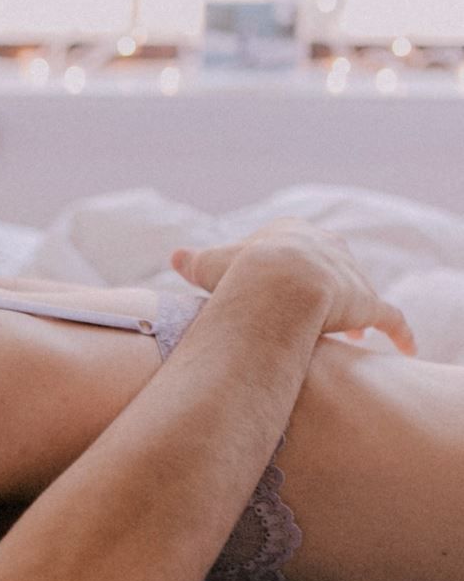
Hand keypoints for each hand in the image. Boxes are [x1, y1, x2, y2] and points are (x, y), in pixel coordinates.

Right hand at [170, 218, 416, 355]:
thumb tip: (175, 256)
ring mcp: (351, 274)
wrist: (278, 284)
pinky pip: (392, 320)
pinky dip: (400, 334)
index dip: (288, 265)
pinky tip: (406, 348)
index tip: (283, 287)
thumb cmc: (240, 274)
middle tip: (318, 308)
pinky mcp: (369, 303)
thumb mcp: (209, 264)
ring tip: (351, 336)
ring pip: (357, 290)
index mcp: (291, 233)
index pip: (294, 245)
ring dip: (355, 311)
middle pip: (332, 262)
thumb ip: (194, 261)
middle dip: (327, 283)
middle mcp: (327, 247)